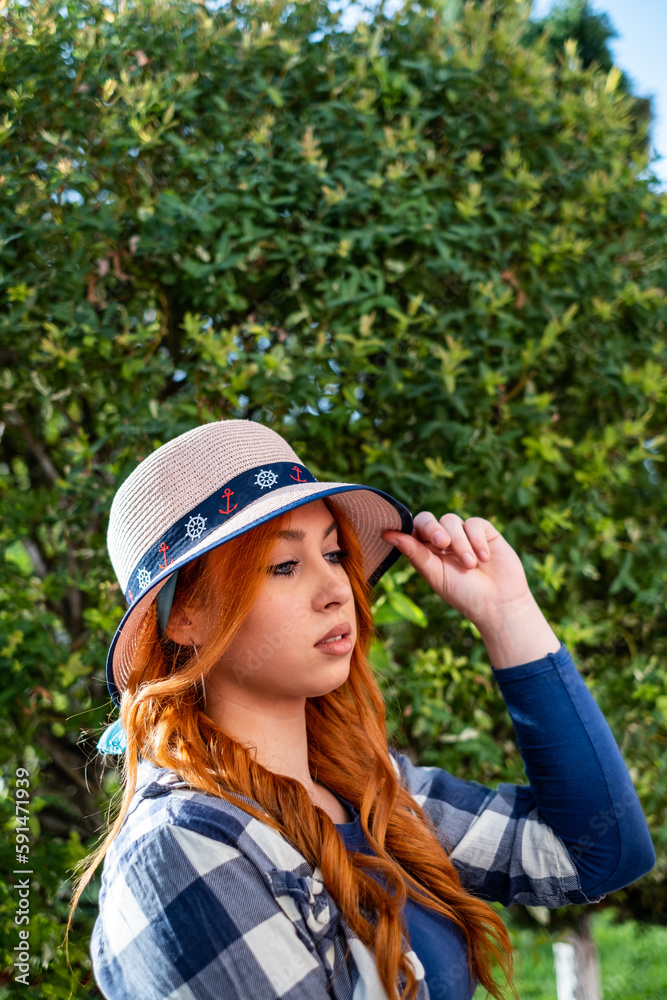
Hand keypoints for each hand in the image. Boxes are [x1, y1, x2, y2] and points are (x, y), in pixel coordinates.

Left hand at [382, 511, 531, 628]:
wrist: (498, 603)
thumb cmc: (463, 594)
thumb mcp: (434, 573)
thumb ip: (413, 552)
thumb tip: (386, 533)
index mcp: (426, 550)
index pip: (413, 528)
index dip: (412, 528)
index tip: (414, 535)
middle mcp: (444, 539)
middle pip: (429, 519)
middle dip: (433, 529)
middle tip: (442, 544)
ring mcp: (464, 534)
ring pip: (452, 520)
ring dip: (460, 542)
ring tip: (470, 565)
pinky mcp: (485, 532)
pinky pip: (474, 523)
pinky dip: (477, 540)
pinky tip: (484, 558)